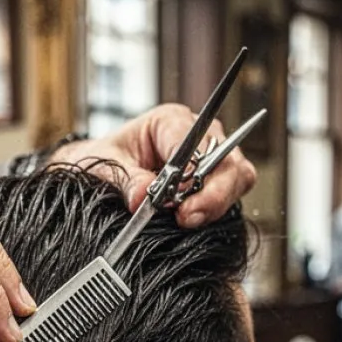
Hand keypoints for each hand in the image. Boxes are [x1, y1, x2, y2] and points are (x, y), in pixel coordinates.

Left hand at [51, 104, 257, 227]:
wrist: (105, 170)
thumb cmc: (106, 159)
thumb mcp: (105, 164)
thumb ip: (124, 179)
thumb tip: (141, 197)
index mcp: (171, 121)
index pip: (195, 141)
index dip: (190, 170)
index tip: (176, 196)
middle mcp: (200, 136)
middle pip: (227, 159)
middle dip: (213, 191)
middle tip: (188, 216)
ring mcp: (213, 159)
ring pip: (237, 177)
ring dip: (217, 202)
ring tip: (188, 220)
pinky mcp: (215, 183)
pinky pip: (231, 195)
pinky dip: (215, 210)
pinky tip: (192, 220)